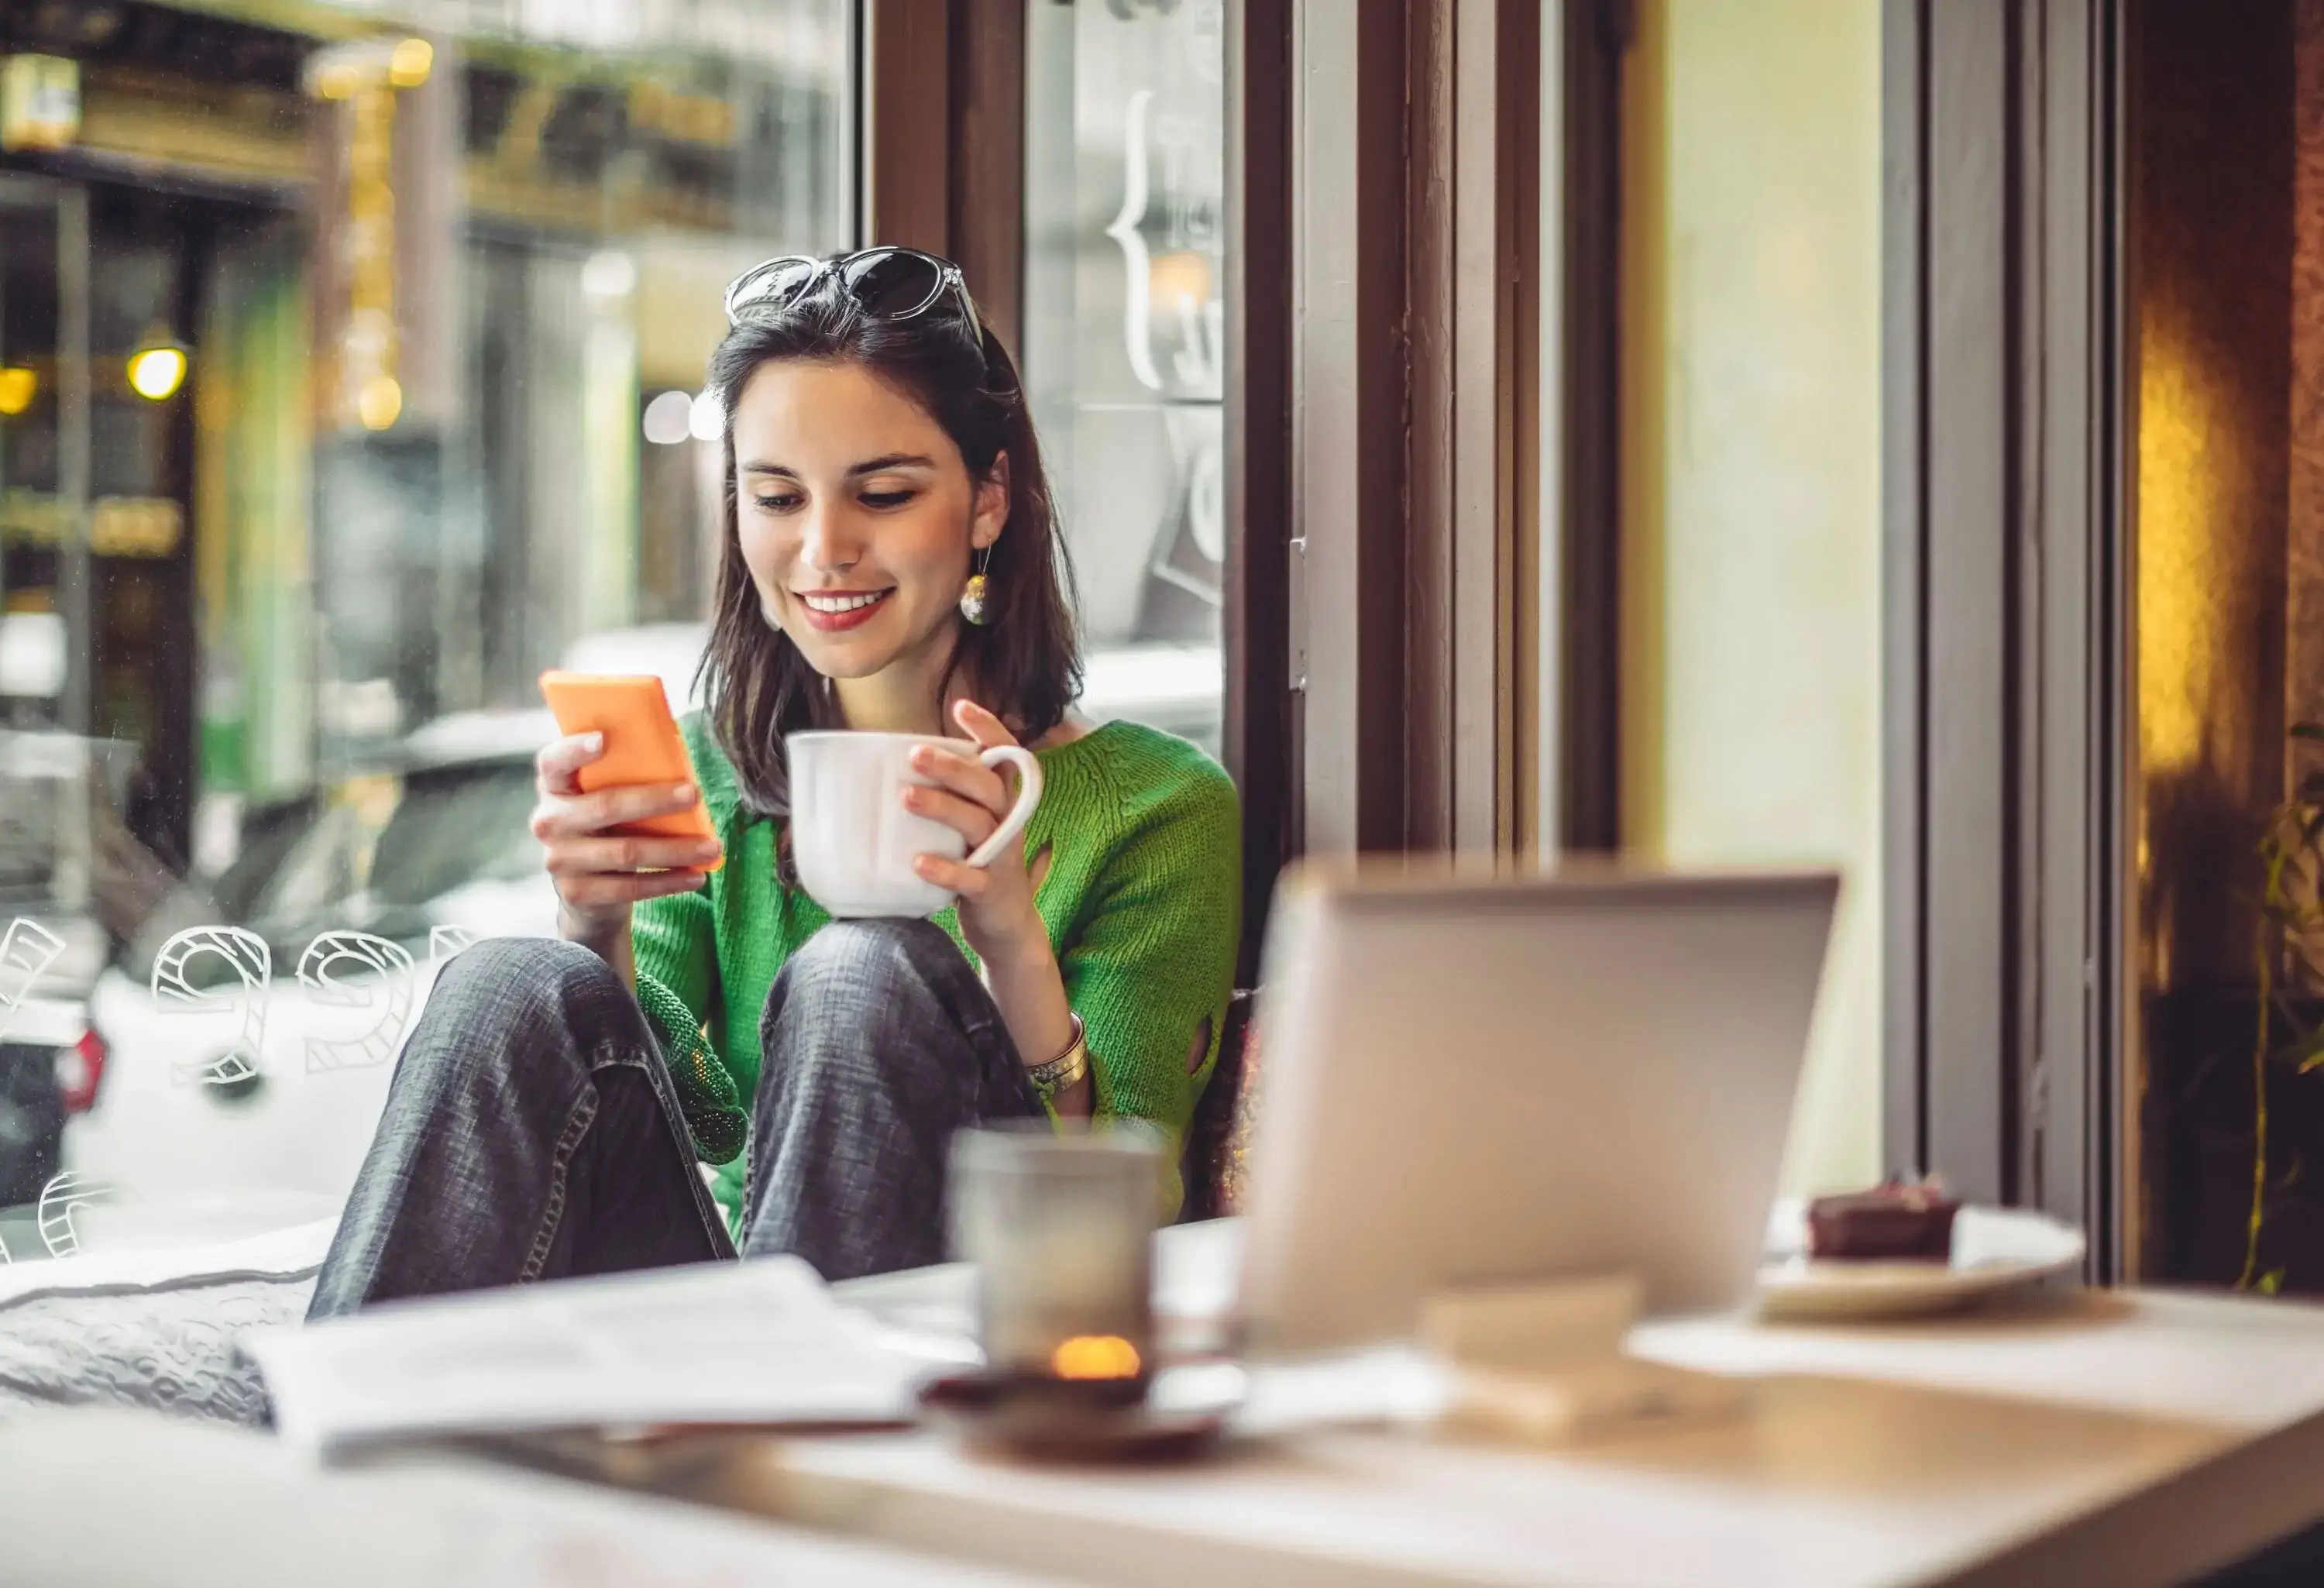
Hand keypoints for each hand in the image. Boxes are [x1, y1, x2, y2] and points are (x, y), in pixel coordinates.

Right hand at [531, 733, 719, 942]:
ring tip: (713, 846)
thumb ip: (624, 775)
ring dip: (675, 849)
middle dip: (654, 800)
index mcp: (555, 787)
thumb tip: (677, 752)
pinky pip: (630, 887)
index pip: (554, 761)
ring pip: (626, 852)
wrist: (586, 891)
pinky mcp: (578, 893)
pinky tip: (696, 875)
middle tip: (694, 794)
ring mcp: (560, 860)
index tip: (604, 739)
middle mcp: (550, 822)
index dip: (575, 748)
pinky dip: (668, 881)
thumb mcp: (603, 798)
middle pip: (605, 806)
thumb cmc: (607, 827)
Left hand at [906, 700, 1043, 965]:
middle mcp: (1007, 823)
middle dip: (954, 767)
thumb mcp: (973, 823)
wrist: (1007, 925)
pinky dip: (946, 870)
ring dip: (943, 807)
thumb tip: (899, 763)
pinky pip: (971, 879)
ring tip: (906, 797)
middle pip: (989, 787)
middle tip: (914, 754)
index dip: (989, 730)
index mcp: (1003, 802)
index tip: (961, 707)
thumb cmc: (978, 863)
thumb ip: (953, 795)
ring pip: (979, 824)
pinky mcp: (990, 891)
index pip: (1005, 756)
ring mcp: (1001, 857)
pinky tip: (919, 861)